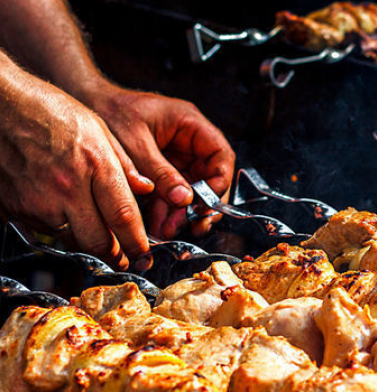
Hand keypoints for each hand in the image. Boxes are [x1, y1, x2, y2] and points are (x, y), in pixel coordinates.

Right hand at [0, 64, 153, 269]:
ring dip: (88, 243)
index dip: (137, 243)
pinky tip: (64, 213)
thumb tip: (146, 189)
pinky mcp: (16, 206)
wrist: (1, 104)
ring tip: (97, 235)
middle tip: (124, 256)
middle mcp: (66, 188)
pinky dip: (60, 228)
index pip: (123, 218)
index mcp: (94, 166)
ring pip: (72, 241)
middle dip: (115, 255)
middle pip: (98, 242)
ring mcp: (38, 200)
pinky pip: (46, 230)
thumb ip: (124, 165)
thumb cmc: (50, 111)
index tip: (144, 253)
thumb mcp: (99, 129)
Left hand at [82, 84, 234, 239]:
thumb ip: (162, 172)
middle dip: (202, 204)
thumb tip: (185, 200)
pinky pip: (171, 193)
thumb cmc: (109, 110)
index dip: (219, 182)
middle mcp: (189, 141)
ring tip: (169, 230)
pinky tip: (159, 225)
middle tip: (193, 224)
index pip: (221, 155)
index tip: (207, 204)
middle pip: (210, 178)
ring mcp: (176, 156)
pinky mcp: (161, 169)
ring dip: (182, 212)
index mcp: (190, 124)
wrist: (83, 104)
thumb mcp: (137, 144)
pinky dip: (167, 210)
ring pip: (191, 190)